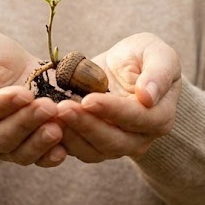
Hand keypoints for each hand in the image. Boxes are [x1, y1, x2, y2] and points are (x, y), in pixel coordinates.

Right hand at [0, 30, 66, 167]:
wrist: (18, 67)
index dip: (2, 105)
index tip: (25, 94)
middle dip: (25, 122)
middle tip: (48, 107)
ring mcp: (4, 147)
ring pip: (18, 153)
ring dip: (39, 142)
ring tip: (57, 127)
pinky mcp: (27, 151)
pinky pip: (36, 160)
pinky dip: (49, 158)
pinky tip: (62, 150)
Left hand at [56, 33, 181, 162]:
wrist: (124, 69)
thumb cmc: (144, 57)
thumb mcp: (157, 52)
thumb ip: (159, 71)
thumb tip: (148, 97)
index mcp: (160, 116)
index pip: (137, 118)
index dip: (113, 111)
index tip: (88, 99)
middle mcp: (141, 138)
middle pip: (114, 141)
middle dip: (86, 125)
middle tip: (62, 108)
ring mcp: (117, 146)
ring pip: (93, 151)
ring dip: (71, 135)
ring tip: (51, 114)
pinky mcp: (94, 146)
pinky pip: (77, 150)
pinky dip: (61, 140)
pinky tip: (45, 123)